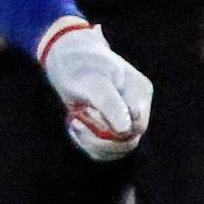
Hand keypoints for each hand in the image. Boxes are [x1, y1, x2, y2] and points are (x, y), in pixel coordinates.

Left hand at [38, 18, 151, 160]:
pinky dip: (88, 143)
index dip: (112, 130)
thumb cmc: (78, 64)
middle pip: (128, 141)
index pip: (136, 128)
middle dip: (100, 139)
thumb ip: (109, 103)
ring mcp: (125, 116)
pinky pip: (106, 147)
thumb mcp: (91, 81)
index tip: (88, 113)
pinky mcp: (111, 124)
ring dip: (92, 143)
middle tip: (76, 121)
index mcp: (139, 93)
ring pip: (117, 149)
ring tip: (74, 123)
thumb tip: (126, 129)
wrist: (64, 54)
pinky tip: (75, 126)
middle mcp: (137, 106)